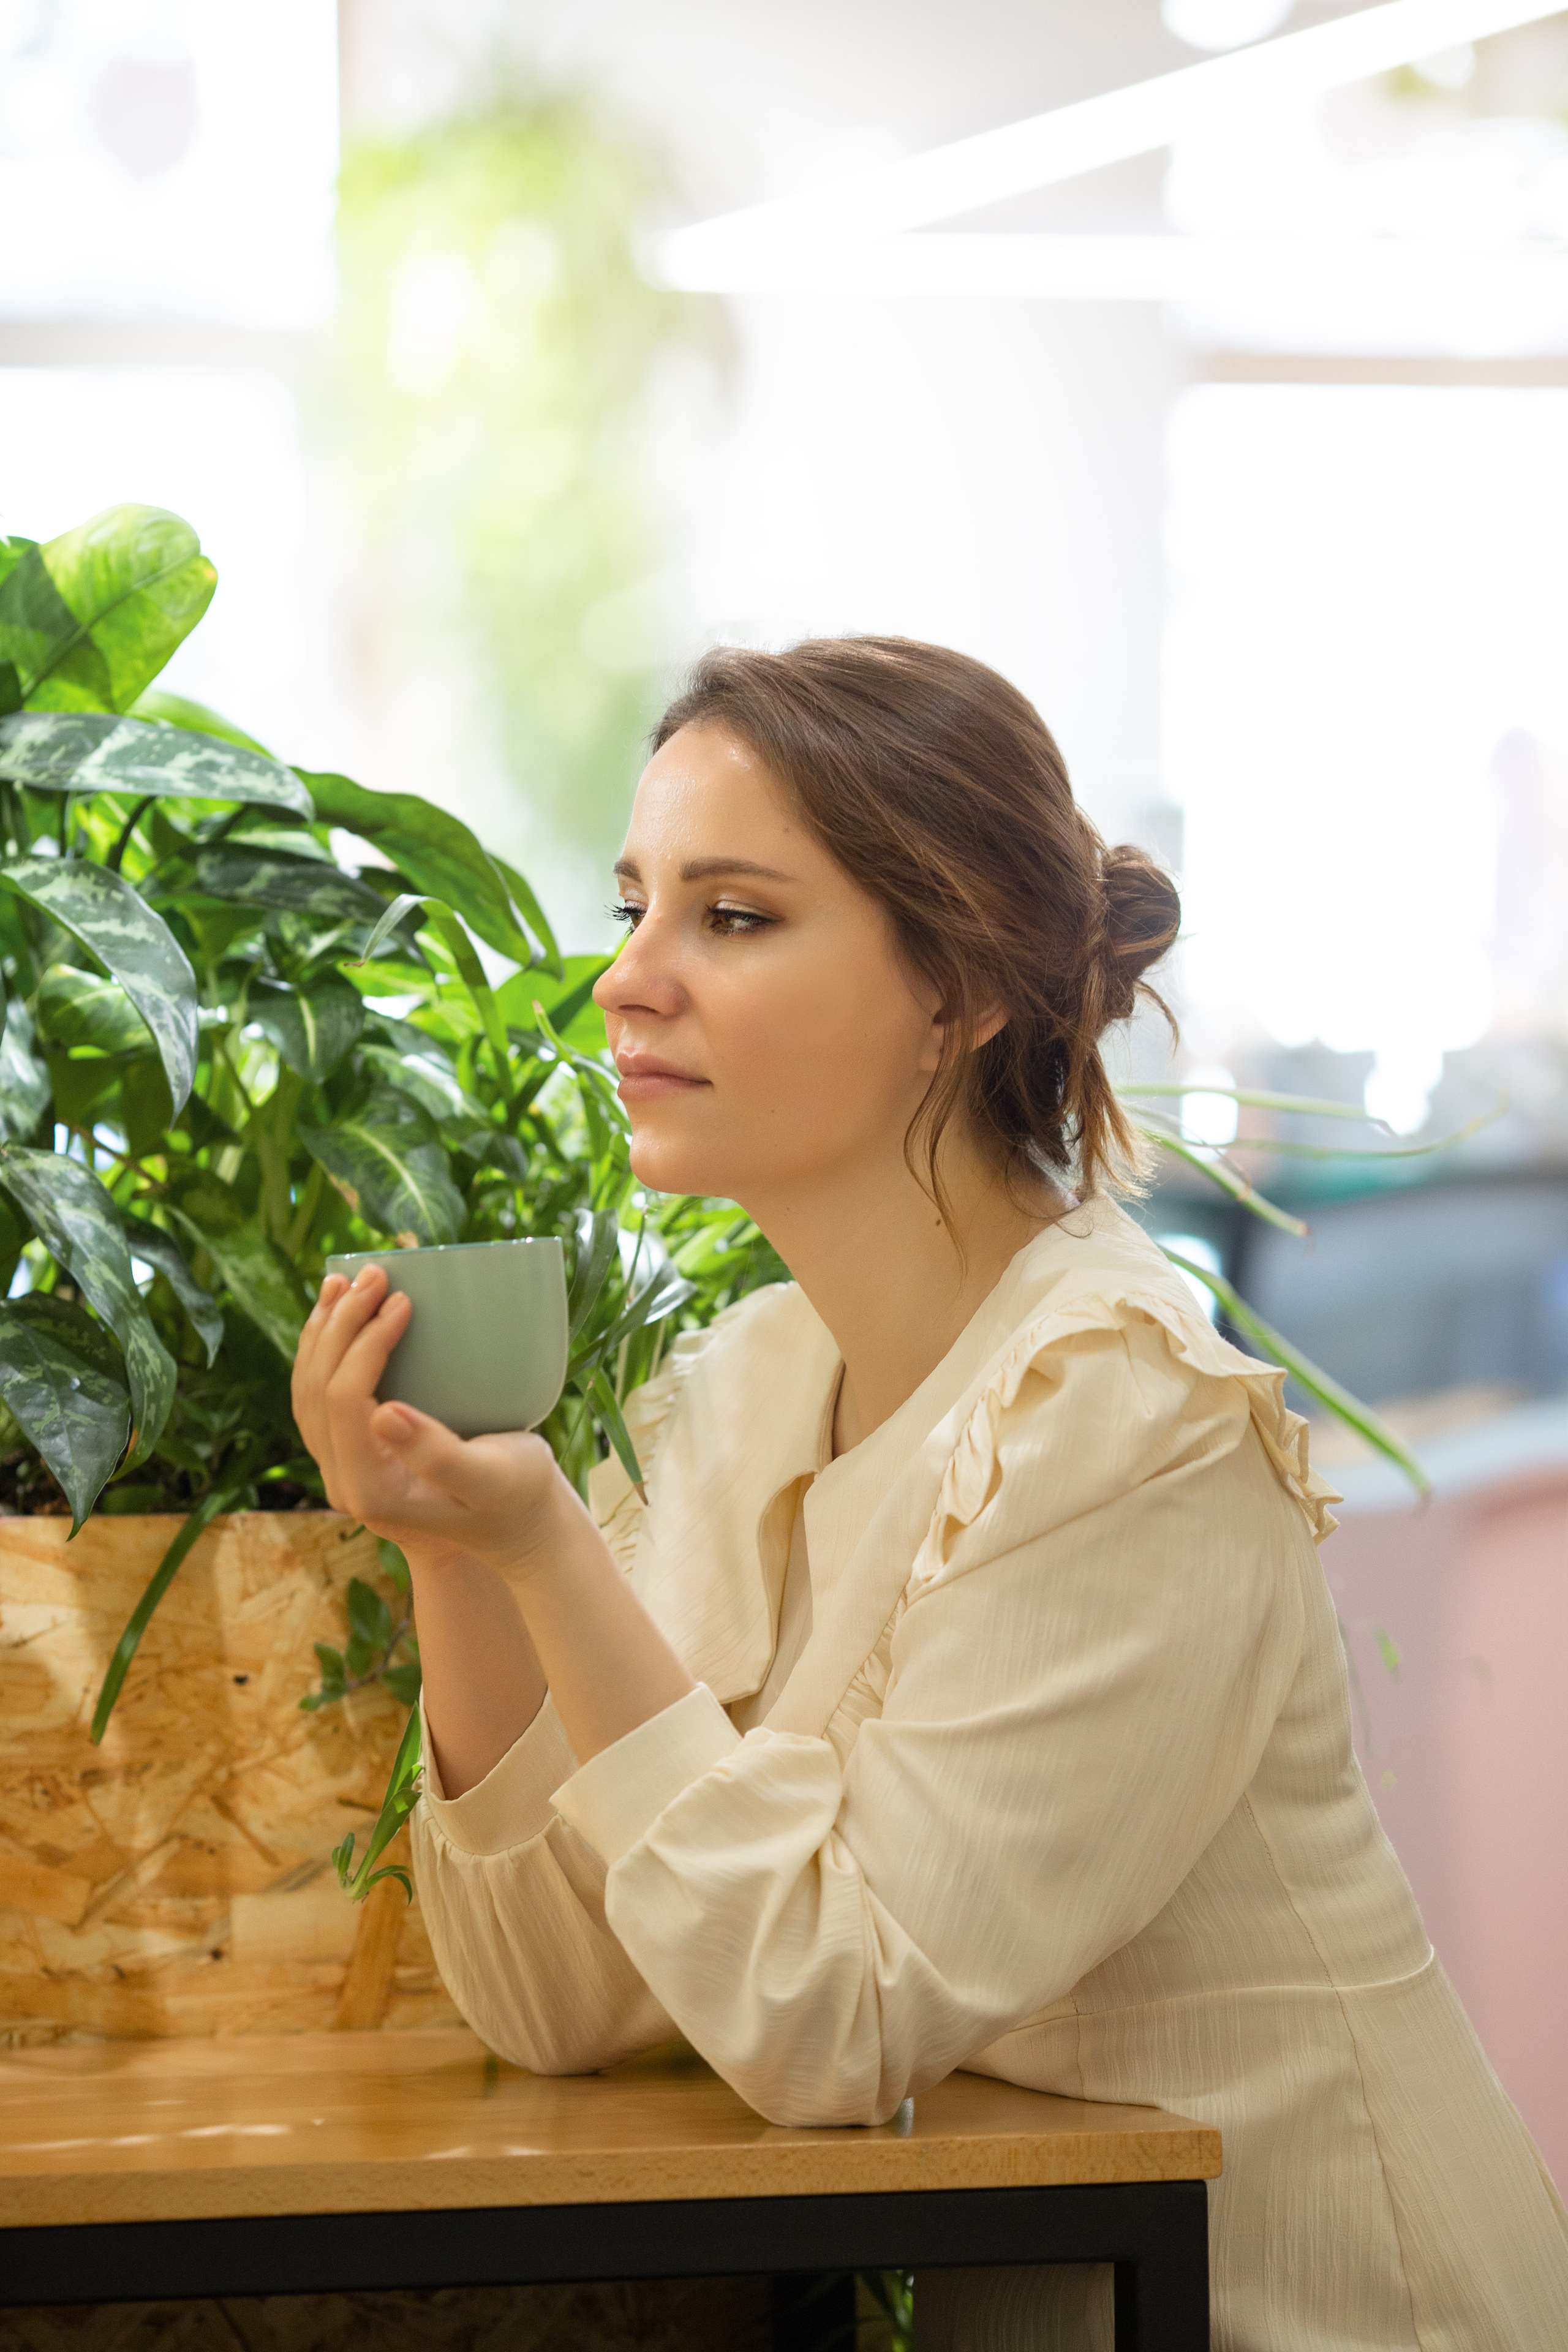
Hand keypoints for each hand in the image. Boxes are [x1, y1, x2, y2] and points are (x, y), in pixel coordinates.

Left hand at [291, 1264, 565, 1575]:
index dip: (367, 1342)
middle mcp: (344, 1484)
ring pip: (307, 1393)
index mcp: (371, 1489)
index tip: (404, 1300)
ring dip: (320, 1333)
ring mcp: (342, 1471)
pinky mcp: (353, 1456)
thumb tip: (382, 1412)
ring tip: (340, 1282)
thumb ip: (439, 1455)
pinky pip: (319, 1398)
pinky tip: (341, 1319)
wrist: (512, 1530)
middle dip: (340, 1323)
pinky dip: (324, 1352)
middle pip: (317, 1390)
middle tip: (374, 1273)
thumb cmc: (516, 1498)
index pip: (346, 1400)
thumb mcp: (492, 1479)